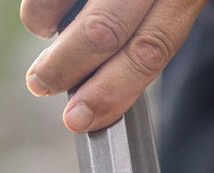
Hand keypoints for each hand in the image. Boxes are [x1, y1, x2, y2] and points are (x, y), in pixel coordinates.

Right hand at [21, 0, 206, 132]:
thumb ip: (146, 35)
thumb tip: (95, 88)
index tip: (79, 119)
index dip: (113, 91)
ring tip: (44, 30)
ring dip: (45, 23)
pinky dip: (42, 1)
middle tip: (40, 85)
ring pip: (69, 1)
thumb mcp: (173, 2)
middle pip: (106, 30)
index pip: (150, 50)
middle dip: (66, 68)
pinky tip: (47, 7)